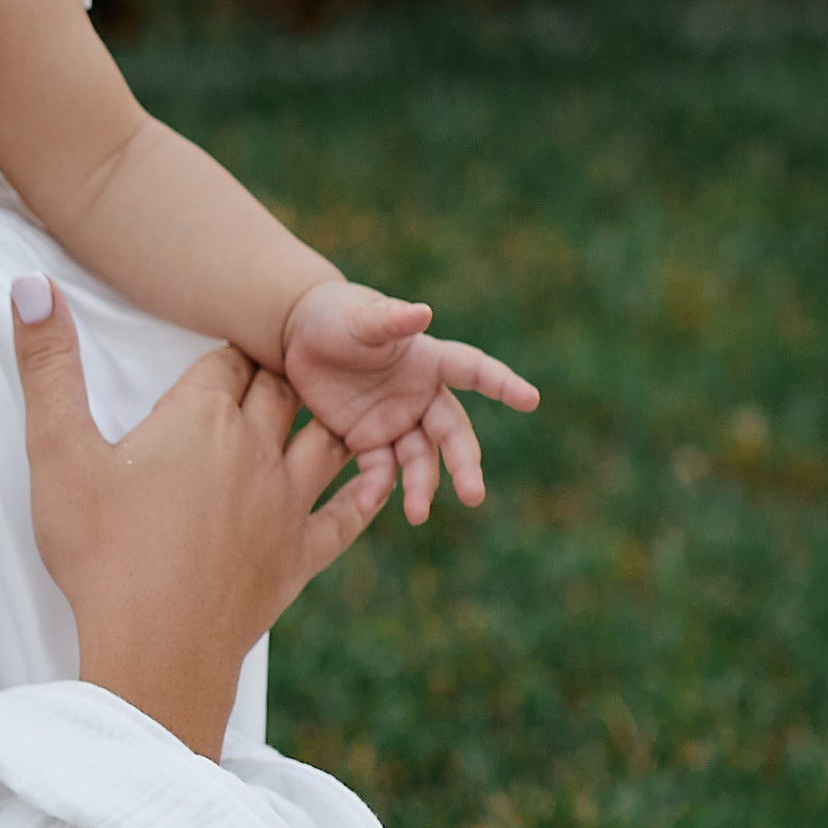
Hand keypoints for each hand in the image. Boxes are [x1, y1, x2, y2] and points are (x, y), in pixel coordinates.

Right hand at [14, 274, 392, 750]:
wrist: (154, 648)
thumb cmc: (100, 550)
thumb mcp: (55, 450)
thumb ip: (47, 364)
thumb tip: (30, 281)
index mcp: (200, 418)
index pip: (225, 360)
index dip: (222, 351)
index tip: (221, 345)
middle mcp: (255, 450)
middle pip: (279, 390)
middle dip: (274, 371)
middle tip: (274, 359)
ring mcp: (286, 505)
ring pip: (325, 439)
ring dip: (326, 417)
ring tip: (327, 402)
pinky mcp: (300, 558)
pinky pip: (346, 517)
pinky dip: (362, 494)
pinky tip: (373, 481)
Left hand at [278, 280, 539, 524]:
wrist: (297, 337)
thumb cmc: (336, 316)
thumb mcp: (359, 317)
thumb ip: (390, 320)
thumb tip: (423, 313)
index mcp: (429, 360)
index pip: (474, 371)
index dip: (502, 384)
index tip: (530, 400)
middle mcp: (421, 396)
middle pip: (452, 433)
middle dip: (464, 463)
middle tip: (473, 495)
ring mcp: (397, 421)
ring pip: (419, 460)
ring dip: (421, 486)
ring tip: (417, 514)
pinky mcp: (367, 441)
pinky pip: (379, 469)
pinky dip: (376, 487)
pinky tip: (368, 503)